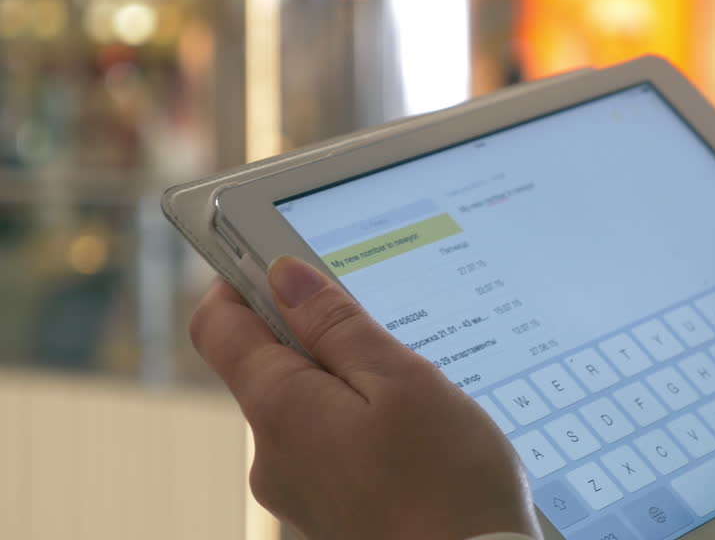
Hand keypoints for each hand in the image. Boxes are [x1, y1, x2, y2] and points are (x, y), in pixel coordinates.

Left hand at [189, 256, 538, 539]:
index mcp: (280, 409)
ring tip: (417, 388)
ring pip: (307, 403)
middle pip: (268, 362)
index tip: (282, 253)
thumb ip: (338, 325)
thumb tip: (285, 274)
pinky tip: (418, 431)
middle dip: (317, 330)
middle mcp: (273, 453)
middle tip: (385, 321)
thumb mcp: (402, 381)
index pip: (218, 324)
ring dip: (349, 378)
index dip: (242, 277)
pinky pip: (332, 442)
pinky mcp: (331, 508)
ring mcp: (300, 487)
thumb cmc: (448, 483)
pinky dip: (363, 420)